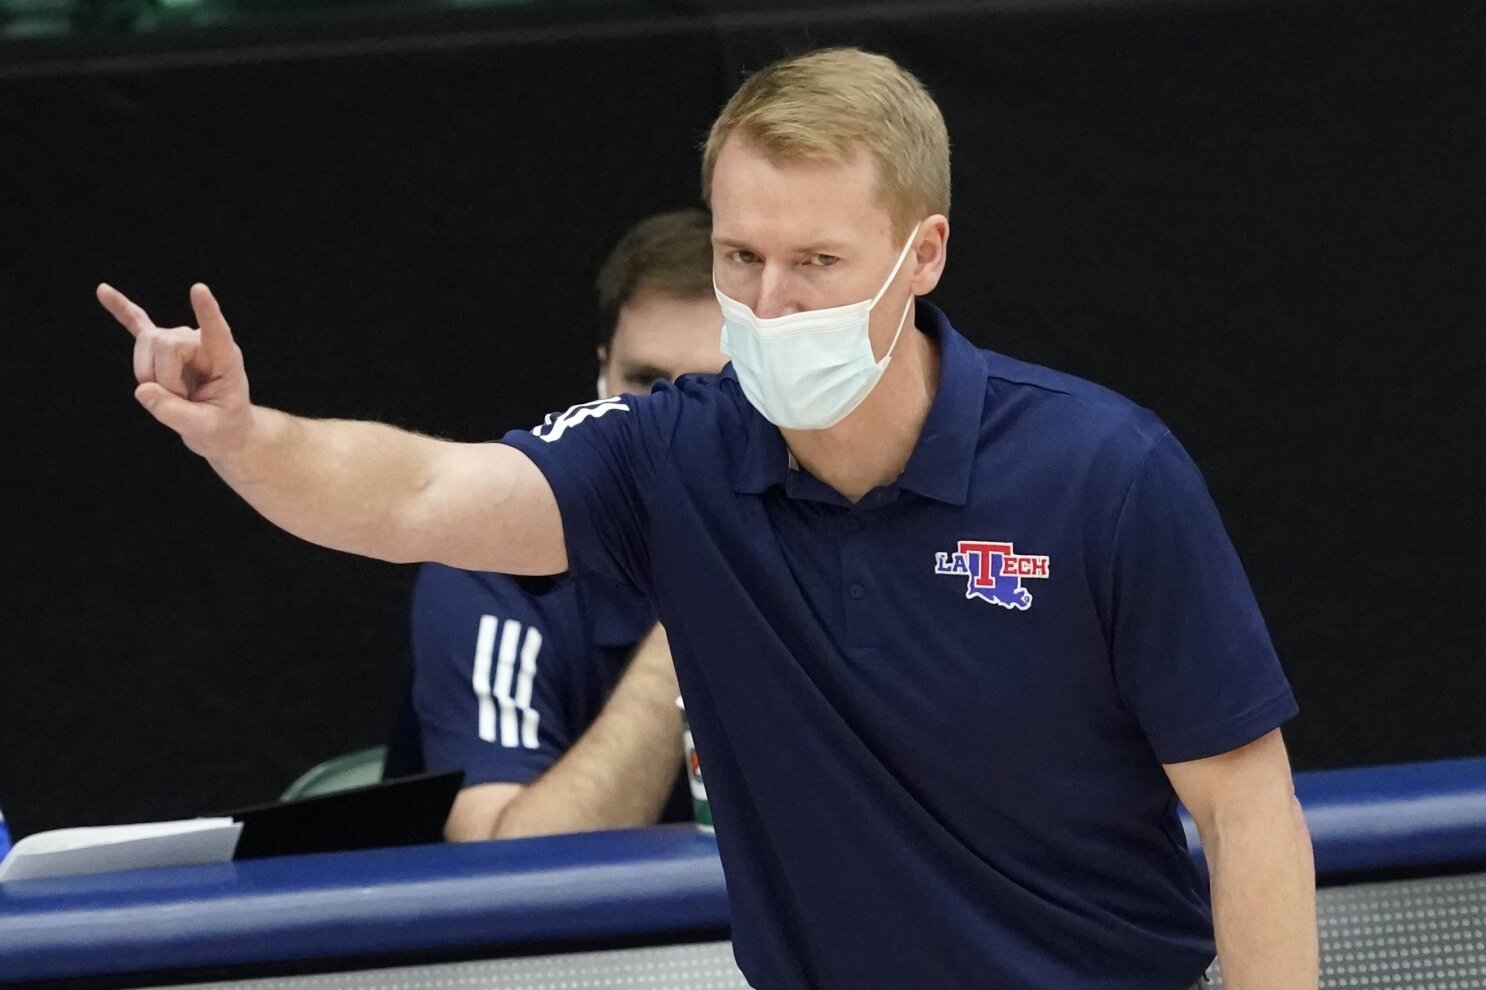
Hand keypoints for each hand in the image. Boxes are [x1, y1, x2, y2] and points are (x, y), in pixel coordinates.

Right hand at [99, 282, 254, 458]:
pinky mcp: (160, 348)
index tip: (198, 289)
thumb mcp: (205, 428)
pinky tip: (103, 291)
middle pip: (165, 344)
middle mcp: (200, 341)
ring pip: (146, 345)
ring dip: (149, 376)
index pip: (216, 330)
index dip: (207, 311)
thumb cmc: (222, 426)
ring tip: (172, 394)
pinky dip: (121, 309)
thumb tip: (142, 390)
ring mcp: (179, 341)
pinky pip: (137, 325)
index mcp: (224, 357)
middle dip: (163, 379)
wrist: (220, 428)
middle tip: (181, 401)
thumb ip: (176, 413)